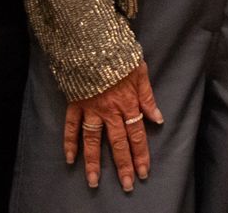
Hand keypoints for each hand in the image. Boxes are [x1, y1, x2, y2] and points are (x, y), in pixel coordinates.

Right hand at [66, 62, 164, 191]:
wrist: (92, 41)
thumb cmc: (119, 54)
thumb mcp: (140, 71)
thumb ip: (148, 96)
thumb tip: (158, 118)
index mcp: (128, 102)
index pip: (137, 134)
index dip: (141, 154)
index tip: (144, 171)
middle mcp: (110, 110)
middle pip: (118, 142)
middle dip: (123, 165)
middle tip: (127, 185)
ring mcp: (91, 108)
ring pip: (93, 140)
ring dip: (93, 162)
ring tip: (93, 182)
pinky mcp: (75, 103)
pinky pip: (71, 126)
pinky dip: (69, 142)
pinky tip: (70, 159)